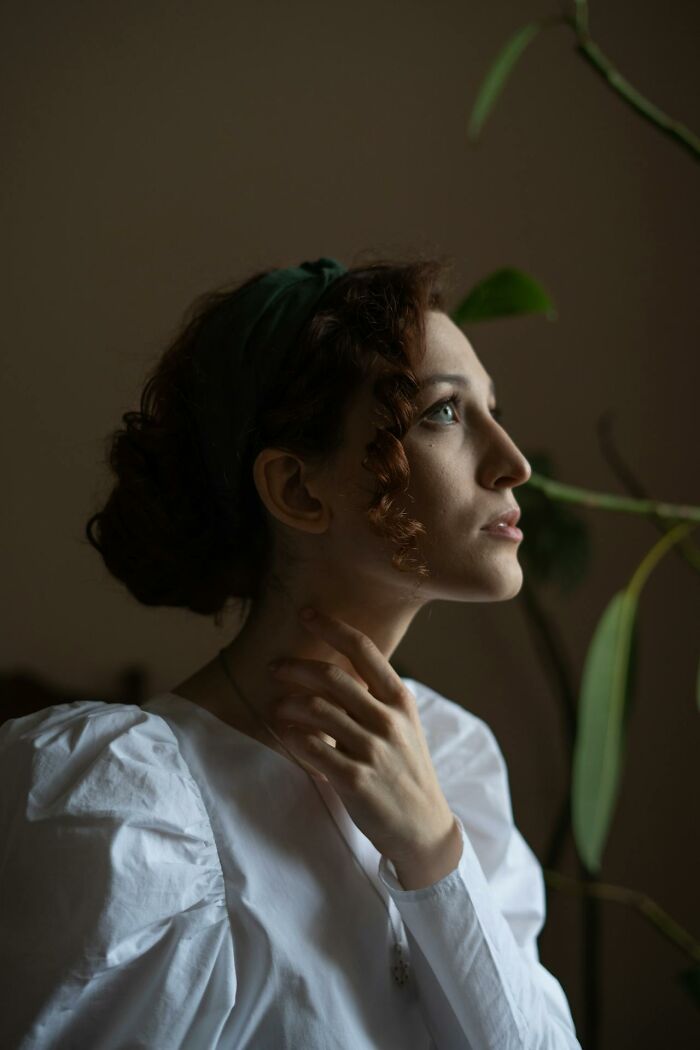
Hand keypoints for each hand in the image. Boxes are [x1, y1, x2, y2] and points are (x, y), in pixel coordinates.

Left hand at [268, 608, 456, 866]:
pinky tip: (284, 734)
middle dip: (296, 667)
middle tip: (275, 666)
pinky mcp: (355, 780)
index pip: (364, 650)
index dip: (332, 626)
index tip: (306, 613)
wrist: (424, 828)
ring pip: (317, 710)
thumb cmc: (405, 771)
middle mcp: (388, 720)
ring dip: (288, 704)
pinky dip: (292, 736)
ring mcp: (373, 750)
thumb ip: (373, 699)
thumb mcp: (402, 727)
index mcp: (400, 700)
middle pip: (332, 677)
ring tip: (276, 706)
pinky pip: (312, 749)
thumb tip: (331, 672)